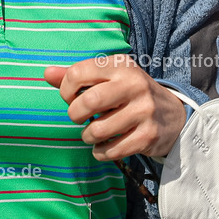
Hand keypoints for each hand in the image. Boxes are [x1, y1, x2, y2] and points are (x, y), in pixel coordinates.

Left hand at [44, 55, 185, 160]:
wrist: (173, 115)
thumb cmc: (129, 93)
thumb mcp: (108, 78)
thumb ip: (77, 75)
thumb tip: (46, 73)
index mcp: (120, 66)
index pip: (78, 73)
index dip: (65, 89)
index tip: (71, 97)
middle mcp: (134, 85)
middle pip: (88, 102)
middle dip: (75, 115)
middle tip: (79, 118)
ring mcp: (143, 111)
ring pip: (98, 130)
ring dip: (88, 136)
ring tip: (92, 133)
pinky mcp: (148, 136)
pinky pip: (111, 150)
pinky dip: (100, 152)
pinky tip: (104, 146)